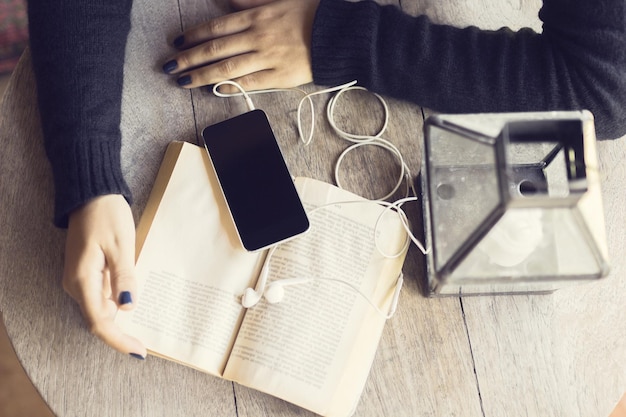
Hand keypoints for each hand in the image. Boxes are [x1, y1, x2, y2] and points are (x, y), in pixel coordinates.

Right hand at [63, 194, 146, 358]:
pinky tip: (135, 301)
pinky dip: (118, 301)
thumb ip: (124, 278)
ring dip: (121, 317)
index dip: (119, 340)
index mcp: (83, 280)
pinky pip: (101, 294)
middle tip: (146, 342)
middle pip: (99, 319)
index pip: (100, 322)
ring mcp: (79, 278)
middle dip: (122, 332)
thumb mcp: (122, 246)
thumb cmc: (107, 216)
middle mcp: (76, 284)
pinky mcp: (86, 272)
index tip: (139, 351)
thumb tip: (127, 308)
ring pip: (100, 308)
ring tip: (146, 325)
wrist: (91, 195)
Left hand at [162, 0, 319, 90]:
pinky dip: (230, 87)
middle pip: (216, 49)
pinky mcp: (280, 77)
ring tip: (184, 81)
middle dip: (189, 58)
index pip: (217, 27)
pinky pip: (250, 83)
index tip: (178, 43)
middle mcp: (259, 37)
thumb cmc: (309, 15)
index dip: (194, 35)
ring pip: (228, 68)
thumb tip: (225, 1)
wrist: (338, 36)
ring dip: (202, 75)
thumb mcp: (278, 0)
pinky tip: (214, 90)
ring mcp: (268, 58)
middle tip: (170, 66)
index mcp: (257, 16)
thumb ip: (249, 1)